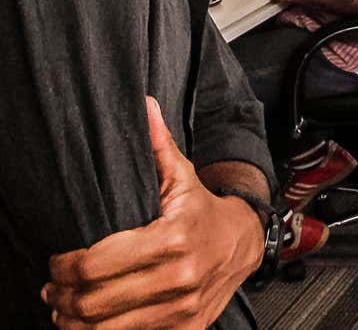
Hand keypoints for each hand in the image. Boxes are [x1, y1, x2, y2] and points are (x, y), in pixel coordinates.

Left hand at [43, 99, 261, 328]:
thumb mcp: (182, 177)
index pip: (96, 264)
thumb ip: (157, 145)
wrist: (247, 243)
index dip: (64, 267)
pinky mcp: (185, 328)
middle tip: (53, 288)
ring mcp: (182, 308)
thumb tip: (143, 107)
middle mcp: (178, 277)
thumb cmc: (205, 212)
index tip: (55, 263)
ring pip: (106, 328)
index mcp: (173, 238)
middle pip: (94, 300)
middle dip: (62, 296)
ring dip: (75, 321)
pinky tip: (93, 322)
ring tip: (64, 308)